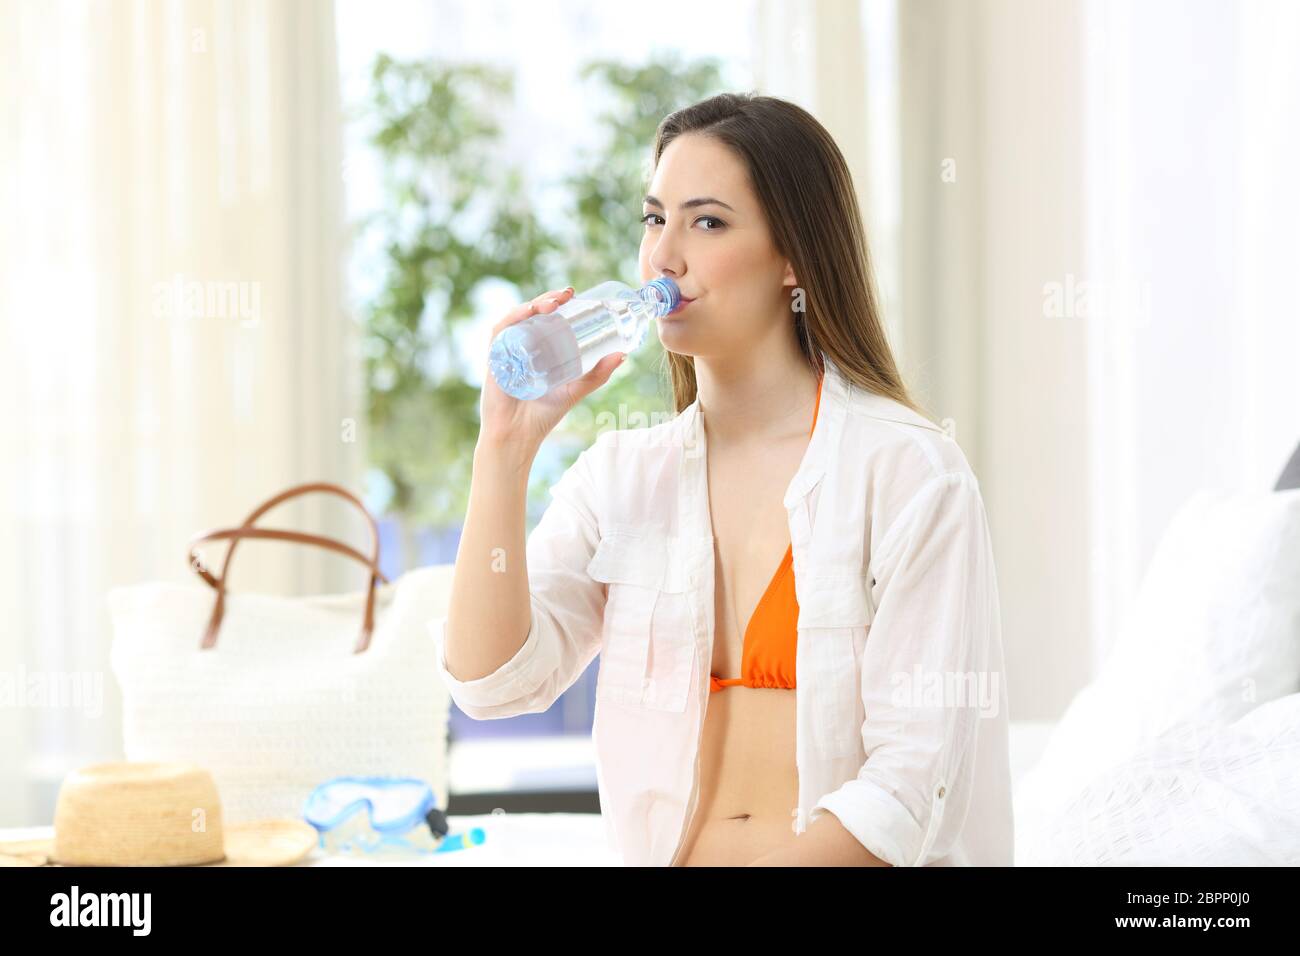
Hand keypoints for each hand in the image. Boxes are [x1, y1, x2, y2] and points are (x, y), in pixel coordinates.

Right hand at [479, 286, 625, 453]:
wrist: (519, 436)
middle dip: (549, 298)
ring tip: (554, 302)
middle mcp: (520, 345)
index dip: (558, 302)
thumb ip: (597, 375)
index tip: (575, 294)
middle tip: (568, 295)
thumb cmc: (543, 415)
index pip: (545, 317)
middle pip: (532, 313)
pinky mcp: (493, 358)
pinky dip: (512, 318)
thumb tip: (623, 355)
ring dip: (534, 304)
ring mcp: (505, 350)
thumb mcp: (575, 390)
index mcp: (536, 348)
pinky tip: (528, 311)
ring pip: (517, 317)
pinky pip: (499, 331)